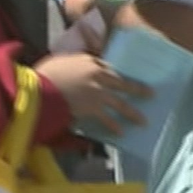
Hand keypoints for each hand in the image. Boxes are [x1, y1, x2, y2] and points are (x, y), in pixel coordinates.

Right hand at [35, 53, 151, 135]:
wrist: (41, 88)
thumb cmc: (46, 73)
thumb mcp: (61, 60)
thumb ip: (73, 64)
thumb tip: (77, 69)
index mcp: (89, 61)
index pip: (106, 65)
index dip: (115, 73)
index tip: (121, 78)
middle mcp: (98, 75)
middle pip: (121, 82)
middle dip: (137, 88)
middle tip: (151, 93)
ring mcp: (97, 93)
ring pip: (120, 103)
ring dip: (132, 112)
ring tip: (143, 121)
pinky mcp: (93, 108)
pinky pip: (107, 118)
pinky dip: (114, 125)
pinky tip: (121, 132)